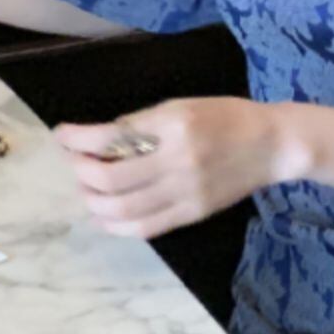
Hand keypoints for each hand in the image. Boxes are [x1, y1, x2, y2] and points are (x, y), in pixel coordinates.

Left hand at [55, 97, 285, 238]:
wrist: (271, 145)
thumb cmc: (225, 117)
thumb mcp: (181, 106)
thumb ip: (142, 125)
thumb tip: (100, 142)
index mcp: (173, 126)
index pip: (111, 138)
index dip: (77, 139)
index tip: (62, 136)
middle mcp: (178, 161)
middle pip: (111, 179)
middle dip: (82, 173)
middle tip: (76, 164)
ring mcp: (186, 193)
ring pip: (123, 209)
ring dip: (94, 202)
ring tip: (87, 191)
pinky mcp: (193, 213)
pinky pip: (145, 227)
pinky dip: (116, 224)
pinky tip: (103, 216)